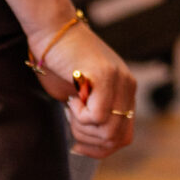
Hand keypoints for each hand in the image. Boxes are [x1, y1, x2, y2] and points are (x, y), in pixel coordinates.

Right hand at [31, 19, 137, 157]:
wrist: (51, 30)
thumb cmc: (59, 63)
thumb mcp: (82, 97)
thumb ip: (95, 117)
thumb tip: (95, 146)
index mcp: (125, 92)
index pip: (124, 137)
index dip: (100, 149)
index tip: (78, 145)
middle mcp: (128, 86)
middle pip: (117, 139)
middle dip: (89, 141)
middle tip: (71, 120)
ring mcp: (120, 81)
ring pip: (108, 131)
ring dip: (83, 128)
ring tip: (72, 108)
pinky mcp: (106, 77)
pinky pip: (97, 117)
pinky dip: (79, 116)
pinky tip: (72, 98)